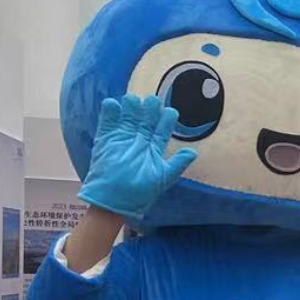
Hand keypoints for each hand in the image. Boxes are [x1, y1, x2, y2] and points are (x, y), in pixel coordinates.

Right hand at [77, 95, 199, 221]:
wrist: (115, 200)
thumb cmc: (141, 191)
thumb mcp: (164, 177)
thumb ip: (178, 163)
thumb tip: (193, 152)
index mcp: (153, 148)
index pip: (161, 129)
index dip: (166, 119)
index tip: (170, 110)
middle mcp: (139, 141)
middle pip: (145, 120)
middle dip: (149, 109)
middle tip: (152, 100)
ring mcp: (122, 139)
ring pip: (127, 118)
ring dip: (130, 108)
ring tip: (133, 99)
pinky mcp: (106, 141)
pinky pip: (107, 124)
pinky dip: (109, 114)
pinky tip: (113, 104)